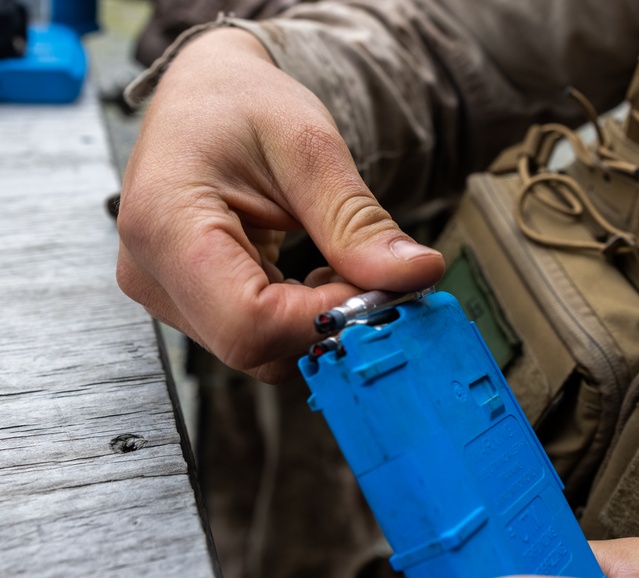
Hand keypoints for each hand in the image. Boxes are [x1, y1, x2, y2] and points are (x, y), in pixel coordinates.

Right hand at [116, 28, 443, 381]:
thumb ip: (357, 222)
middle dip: (328, 322)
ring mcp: (165, 294)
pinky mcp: (188, 304)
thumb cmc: (242, 104)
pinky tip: (317, 271)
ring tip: (339, 259)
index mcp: (165, 224)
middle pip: (253, 345)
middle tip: (374, 274)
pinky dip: (302, 317)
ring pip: (258, 351)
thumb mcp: (310, 148)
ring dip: (318, 320)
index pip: (248, 322)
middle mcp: (151, 273)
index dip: (324, 319)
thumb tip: (417, 274)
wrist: (205, 95)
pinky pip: (256, 338)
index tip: (378, 288)